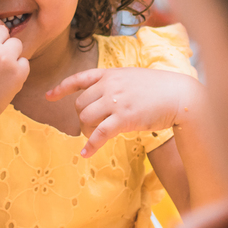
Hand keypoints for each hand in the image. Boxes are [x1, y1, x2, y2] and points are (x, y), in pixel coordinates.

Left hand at [47, 68, 202, 156]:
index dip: (62, 88)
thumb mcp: (132, 78)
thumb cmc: (159, 89)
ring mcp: (115, 101)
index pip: (79, 79)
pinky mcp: (123, 118)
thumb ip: (115, 85)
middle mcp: (109, 85)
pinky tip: (85, 154)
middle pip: (80, 104)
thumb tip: (102, 99)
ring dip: (86, 131)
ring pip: (85, 118)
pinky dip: (90, 145)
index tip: (49, 96)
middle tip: (93, 128)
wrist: (179, 95)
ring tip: (95, 138)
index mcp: (110, 74)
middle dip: (83, 118)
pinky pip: (99, 134)